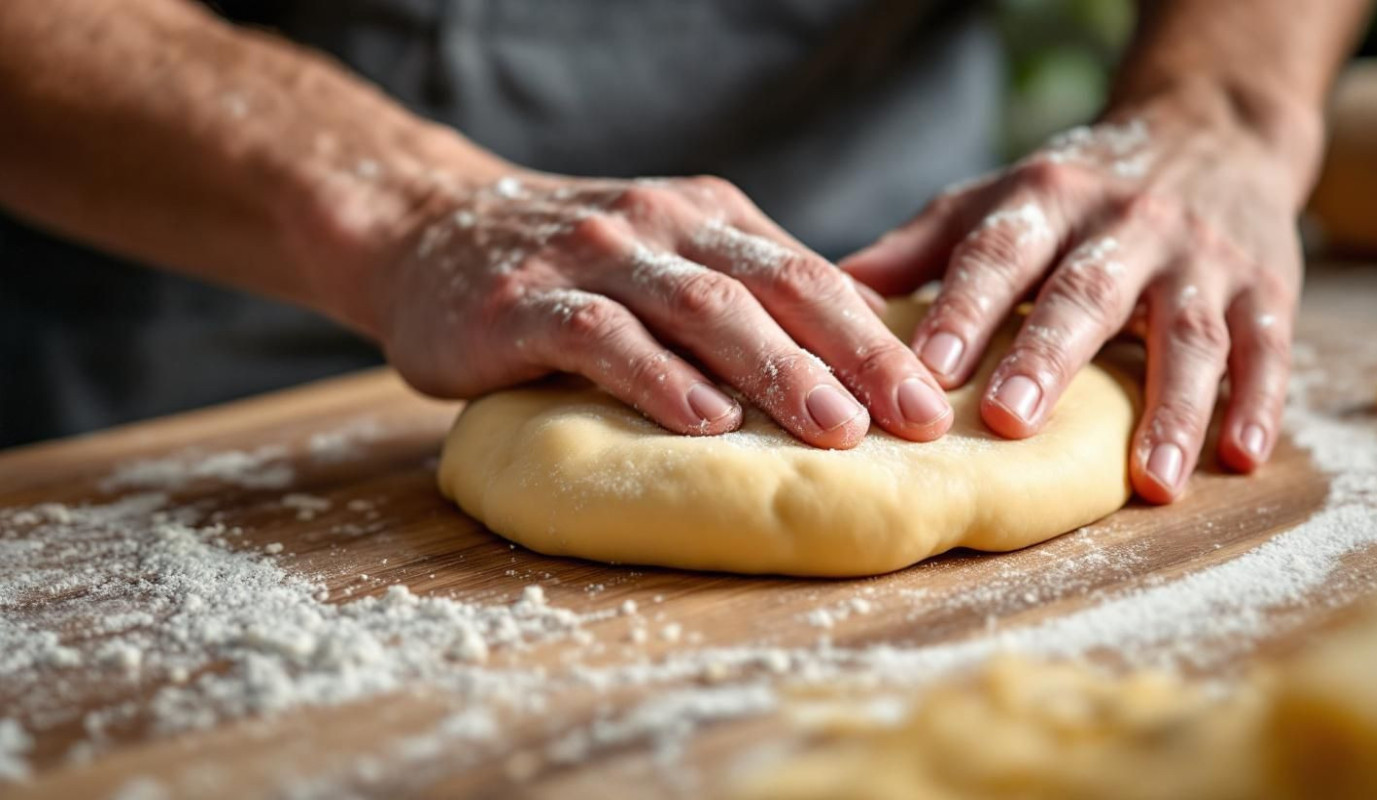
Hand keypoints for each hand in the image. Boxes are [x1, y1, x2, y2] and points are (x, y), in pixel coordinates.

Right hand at [368, 173, 952, 448]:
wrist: (424, 230)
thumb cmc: (564, 266)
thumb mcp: (661, 259)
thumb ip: (734, 295)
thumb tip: (839, 366)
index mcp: (708, 216)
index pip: (810, 275)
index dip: (876, 337)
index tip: (931, 402)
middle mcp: (661, 224)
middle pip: (777, 286)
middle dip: (855, 354)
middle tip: (915, 420)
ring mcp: (593, 257)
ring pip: (703, 307)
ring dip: (775, 368)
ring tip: (834, 427)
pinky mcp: (526, 302)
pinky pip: (604, 337)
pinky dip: (659, 378)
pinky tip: (705, 420)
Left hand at [842, 100, 1311, 501]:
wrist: (1207, 129)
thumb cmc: (1075, 190)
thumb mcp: (998, 199)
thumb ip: (921, 246)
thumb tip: (830, 295)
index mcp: (1044, 202)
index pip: (995, 255)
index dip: (961, 312)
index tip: (925, 373)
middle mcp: (1124, 223)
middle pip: (1084, 293)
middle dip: (1049, 356)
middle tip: (1010, 420)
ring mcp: (1200, 256)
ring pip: (1187, 332)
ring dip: (1172, 407)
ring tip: (1151, 480)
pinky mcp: (1266, 286)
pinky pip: (1267, 346)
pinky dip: (1258, 401)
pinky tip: (1243, 457)